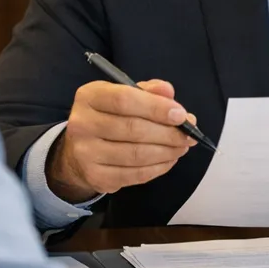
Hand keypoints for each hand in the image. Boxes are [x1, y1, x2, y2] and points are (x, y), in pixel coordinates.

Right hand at [49, 79, 194, 200]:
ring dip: (167, 152)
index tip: (180, 115)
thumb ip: (148, 91)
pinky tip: (169, 160)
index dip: (156, 108)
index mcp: (89, 96)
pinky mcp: (96, 177)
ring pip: (136, 154)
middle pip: (133, 129)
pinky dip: (158, 168)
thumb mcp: (124, 95)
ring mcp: (86, 153)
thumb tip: (168, 92)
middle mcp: (82, 124)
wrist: (80, 151)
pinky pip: (135, 175)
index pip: (124, 99)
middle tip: (188, 135)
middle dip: (167, 133)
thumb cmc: (109, 117)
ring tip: (182, 147)